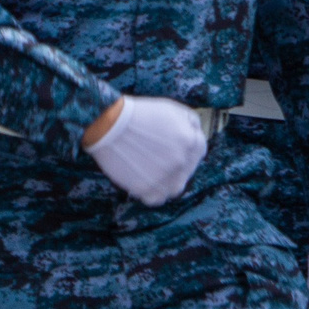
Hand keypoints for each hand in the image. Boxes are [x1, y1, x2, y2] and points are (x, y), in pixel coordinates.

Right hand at [83, 95, 208, 204]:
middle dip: (176, 166)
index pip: (199, 153)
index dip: (186, 151)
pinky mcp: (145, 188)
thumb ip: (191, 124)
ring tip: (152, 173)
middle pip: (186, 172)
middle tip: (158, 160)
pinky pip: (156, 199)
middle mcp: (181, 162)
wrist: (109, 125)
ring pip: (174, 189)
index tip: (174, 151)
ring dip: (167, 183)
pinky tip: (144, 182)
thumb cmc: (140, 114)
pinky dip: (152, 193)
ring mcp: (164, 177)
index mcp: (191, 142)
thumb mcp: (174, 109)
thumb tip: (196, 134)